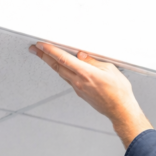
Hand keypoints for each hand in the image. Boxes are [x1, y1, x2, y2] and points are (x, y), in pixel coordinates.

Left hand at [29, 42, 151, 146]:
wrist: (120, 111)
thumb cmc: (119, 92)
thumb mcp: (109, 69)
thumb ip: (93, 61)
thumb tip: (81, 55)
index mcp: (86, 73)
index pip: (63, 59)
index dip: (50, 50)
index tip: (41, 45)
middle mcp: (79, 82)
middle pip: (56, 66)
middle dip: (43, 56)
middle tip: (34, 49)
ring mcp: (78, 89)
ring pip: (61, 73)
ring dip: (51, 63)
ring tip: (44, 56)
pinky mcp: (80, 93)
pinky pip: (68, 79)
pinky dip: (62, 71)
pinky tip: (62, 68)